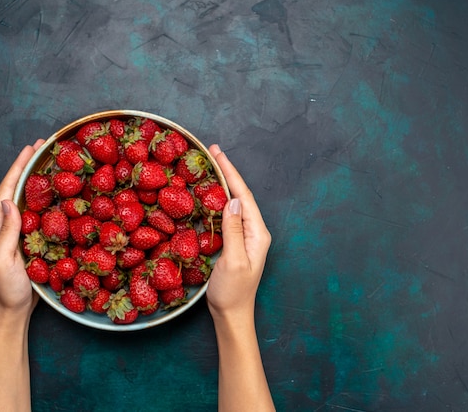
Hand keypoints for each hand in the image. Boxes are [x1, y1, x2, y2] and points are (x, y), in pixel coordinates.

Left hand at [0, 140, 44, 316]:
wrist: (12, 311)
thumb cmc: (5, 289)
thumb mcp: (2, 260)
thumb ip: (5, 232)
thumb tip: (9, 200)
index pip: (7, 188)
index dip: (19, 166)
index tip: (32, 148)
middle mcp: (7, 224)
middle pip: (18, 188)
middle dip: (30, 166)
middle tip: (46, 148)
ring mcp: (20, 232)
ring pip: (30, 199)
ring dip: (41, 180)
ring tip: (55, 164)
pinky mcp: (34, 241)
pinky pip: (42, 214)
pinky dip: (50, 199)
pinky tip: (63, 195)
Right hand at [206, 144, 271, 320]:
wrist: (232, 315)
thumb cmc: (233, 292)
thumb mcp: (233, 261)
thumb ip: (234, 231)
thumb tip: (233, 201)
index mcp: (258, 233)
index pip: (244, 196)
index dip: (231, 173)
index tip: (218, 154)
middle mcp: (254, 231)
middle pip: (241, 195)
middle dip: (227, 172)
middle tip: (212, 152)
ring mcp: (245, 237)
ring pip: (234, 203)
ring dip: (223, 184)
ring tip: (210, 166)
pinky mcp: (235, 243)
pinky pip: (227, 215)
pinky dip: (217, 200)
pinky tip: (209, 194)